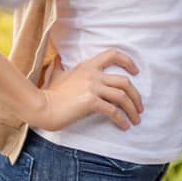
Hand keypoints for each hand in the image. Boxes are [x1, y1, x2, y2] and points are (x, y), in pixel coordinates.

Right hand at [24, 49, 143, 131]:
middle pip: (125, 81)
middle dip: (136, 95)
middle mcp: (93, 74)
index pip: (113, 54)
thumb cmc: (49, 94)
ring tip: (135, 120)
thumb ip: (59, 66)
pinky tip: (124, 126)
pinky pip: (113, 111)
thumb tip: (56, 58)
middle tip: (139, 107)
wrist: (42, 107)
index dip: (128, 61)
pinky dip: (121, 119)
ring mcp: (92, 87)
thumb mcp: (56, 75)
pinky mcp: (91, 102)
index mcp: (88, 66)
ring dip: (132, 109)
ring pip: (122, 96)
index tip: (135, 71)